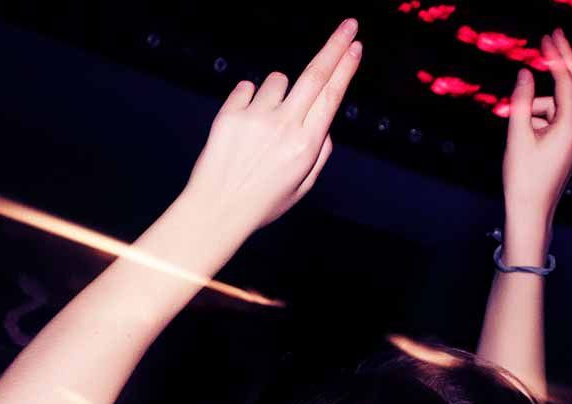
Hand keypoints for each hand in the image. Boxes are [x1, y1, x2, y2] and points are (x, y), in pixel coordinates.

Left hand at [181, 19, 361, 232]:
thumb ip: (319, 153)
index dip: (345, 67)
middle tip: (348, 26)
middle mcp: (284, 126)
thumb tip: (326, 125)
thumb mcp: (301, 186)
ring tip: (264, 124)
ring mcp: (256, 117)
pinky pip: (246, 88)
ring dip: (278, 92)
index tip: (355, 47)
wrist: (216, 209)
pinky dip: (249, 99)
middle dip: (335, 46)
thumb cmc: (261, 201)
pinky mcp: (230, 114)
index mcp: (306, 145)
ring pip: (277, 80)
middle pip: (315, 74)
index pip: (331, 95)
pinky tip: (244, 125)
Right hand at [502, 29, 571, 262]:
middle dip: (561, 62)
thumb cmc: (523, 179)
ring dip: (537, 104)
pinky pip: (557, 119)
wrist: (532, 213)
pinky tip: (523, 134)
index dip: (556, 57)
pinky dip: (540, 117)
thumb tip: (524, 75)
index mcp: (571, 126)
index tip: (547, 37)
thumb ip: (520, 103)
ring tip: (516, 126)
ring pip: (559, 104)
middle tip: (550, 37)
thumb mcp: (517, 138)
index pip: (566, 81)